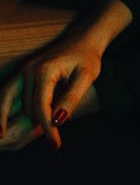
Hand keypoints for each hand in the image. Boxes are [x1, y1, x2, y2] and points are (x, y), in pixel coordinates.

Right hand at [0, 34, 102, 151]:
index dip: (48, 129)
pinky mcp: (21, 73)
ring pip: (11, 103)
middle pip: (28, 109)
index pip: (41, 108)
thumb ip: (71, 99)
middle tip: (55, 140)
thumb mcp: (86, 77)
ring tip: (18, 139)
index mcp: (45, 71)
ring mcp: (22, 70)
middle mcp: (28, 70)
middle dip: (39, 125)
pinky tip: (2, 128)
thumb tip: (56, 121)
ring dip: (17, 120)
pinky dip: (4, 110)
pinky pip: (7, 94)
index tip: (56, 145)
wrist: (83, 39)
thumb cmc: (87, 57)